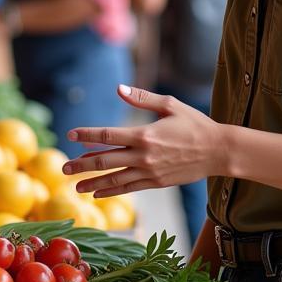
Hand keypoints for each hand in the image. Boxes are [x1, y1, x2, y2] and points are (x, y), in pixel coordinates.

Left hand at [61, 84, 225, 196]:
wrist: (218, 151)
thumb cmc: (194, 124)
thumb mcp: (170, 105)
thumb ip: (141, 98)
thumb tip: (118, 89)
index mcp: (144, 134)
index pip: (108, 135)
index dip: (87, 135)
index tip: (70, 135)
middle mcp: (144, 156)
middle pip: (106, 161)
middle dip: (82, 164)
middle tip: (64, 168)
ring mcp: (150, 172)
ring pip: (115, 179)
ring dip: (93, 183)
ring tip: (75, 186)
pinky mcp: (157, 183)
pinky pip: (129, 188)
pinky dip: (112, 191)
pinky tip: (98, 193)